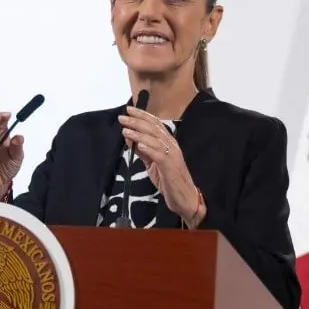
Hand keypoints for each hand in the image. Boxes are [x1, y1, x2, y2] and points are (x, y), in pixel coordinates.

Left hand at [119, 106, 203, 225]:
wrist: (185, 199)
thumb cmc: (169, 181)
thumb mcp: (153, 165)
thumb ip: (144, 152)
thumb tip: (132, 140)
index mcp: (169, 143)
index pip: (155, 124)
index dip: (142, 115)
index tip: (129, 110)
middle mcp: (172, 146)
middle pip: (154, 129)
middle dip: (137, 121)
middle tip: (123, 117)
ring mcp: (172, 156)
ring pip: (155, 140)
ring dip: (139, 133)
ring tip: (125, 130)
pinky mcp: (170, 168)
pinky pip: (159, 156)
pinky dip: (149, 149)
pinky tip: (139, 145)